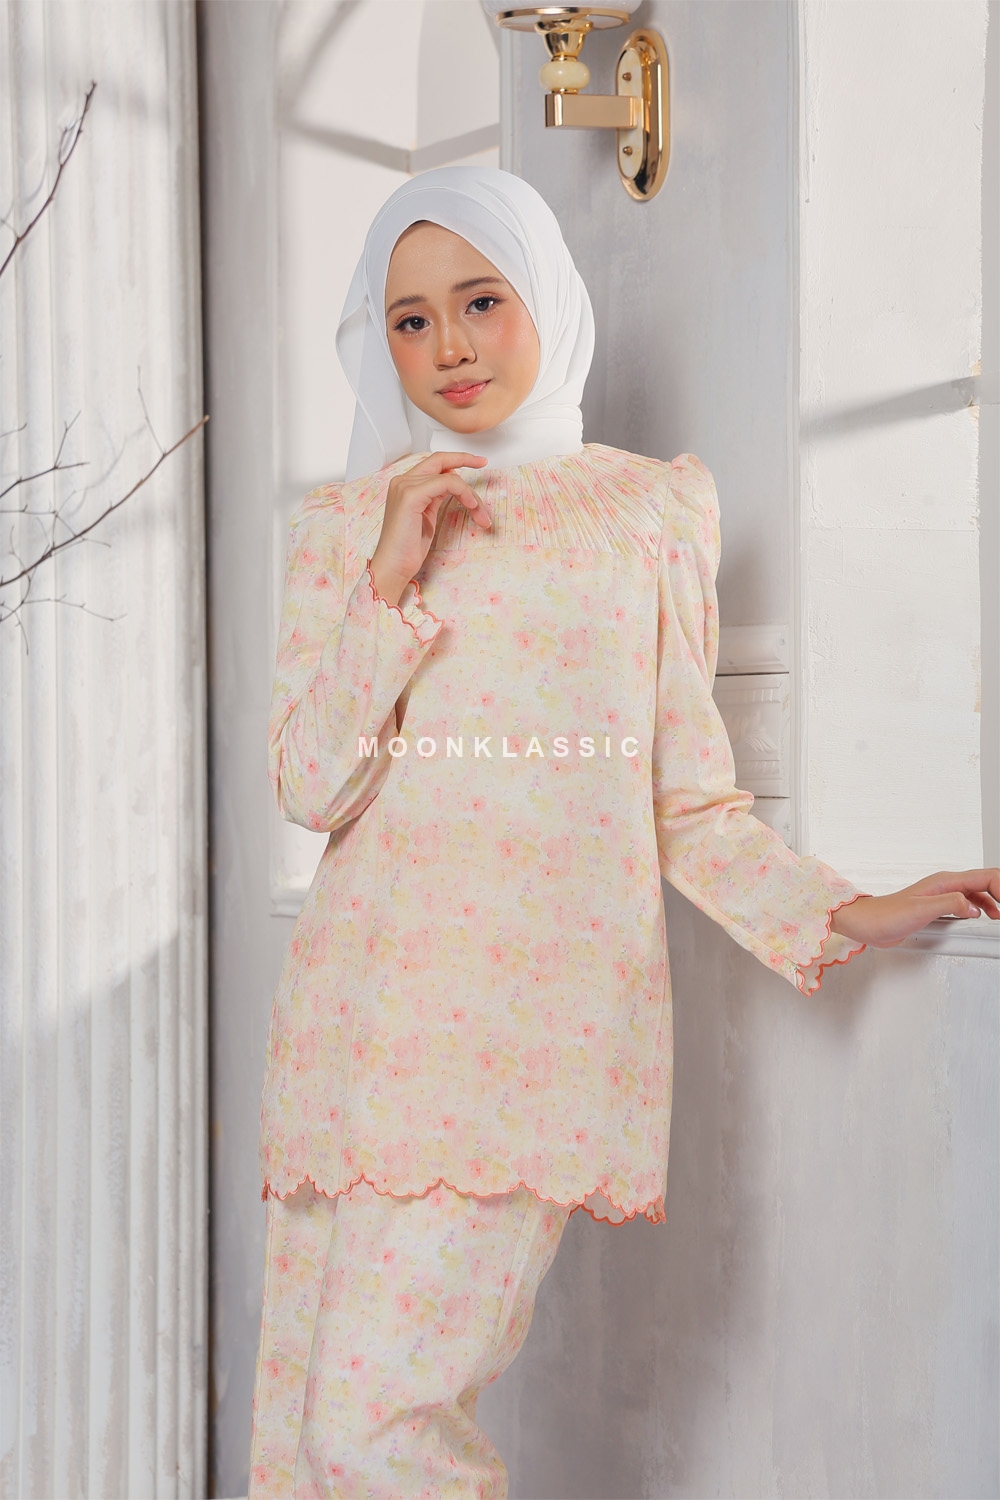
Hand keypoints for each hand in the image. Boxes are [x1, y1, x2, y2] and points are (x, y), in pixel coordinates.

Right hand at [369, 451, 490, 606]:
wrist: (393, 567)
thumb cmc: (407, 549)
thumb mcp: (427, 516)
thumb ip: (436, 496)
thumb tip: (453, 482)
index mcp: (405, 485)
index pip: (433, 463)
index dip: (456, 459)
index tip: (477, 461)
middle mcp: (402, 481)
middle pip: (439, 460)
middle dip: (465, 458)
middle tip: (483, 462)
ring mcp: (405, 486)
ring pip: (449, 476)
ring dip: (471, 495)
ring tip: (481, 514)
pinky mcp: (411, 495)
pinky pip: (446, 483)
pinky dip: (463, 492)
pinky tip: (472, 506)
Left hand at [830, 868, 999, 946]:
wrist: (868, 923)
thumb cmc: (887, 915)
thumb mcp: (921, 910)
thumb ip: (949, 904)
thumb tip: (972, 906)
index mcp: (945, 882)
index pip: (986, 877)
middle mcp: (946, 886)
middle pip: (986, 881)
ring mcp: (943, 896)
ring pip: (978, 892)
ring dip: (994, 901)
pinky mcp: (939, 907)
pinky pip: (967, 903)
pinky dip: (981, 909)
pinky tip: (982, 919)